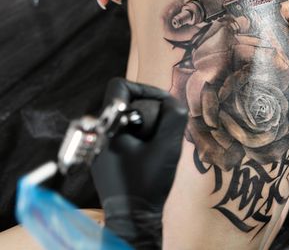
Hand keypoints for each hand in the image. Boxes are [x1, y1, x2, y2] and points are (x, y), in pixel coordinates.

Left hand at [91, 78, 186, 248]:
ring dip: (146, 126)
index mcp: (108, 126)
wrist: (132, 218)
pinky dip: (139, 138)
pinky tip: (149, 155)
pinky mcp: (103, 158)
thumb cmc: (149, 182)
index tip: (162, 103)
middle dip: (149, 112)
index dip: (144, 89)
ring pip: (125, 120)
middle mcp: (98, 133)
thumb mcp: (168, 145)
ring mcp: (98, 147)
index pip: (119, 87)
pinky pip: (122, 136)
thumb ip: (173, 116)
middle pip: (125, 104)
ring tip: (157, 144)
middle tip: (163, 129)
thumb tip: (171, 100)